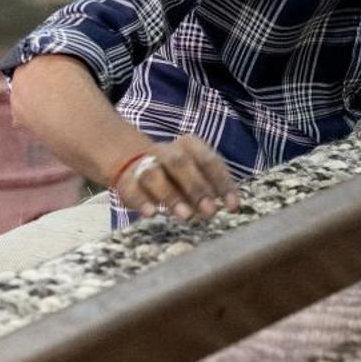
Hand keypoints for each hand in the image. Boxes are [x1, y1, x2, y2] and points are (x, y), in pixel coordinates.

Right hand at [114, 135, 239, 222]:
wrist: (134, 165)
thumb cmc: (177, 176)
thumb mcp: (196, 177)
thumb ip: (211, 189)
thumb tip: (231, 206)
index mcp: (189, 145)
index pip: (209, 161)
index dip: (222, 183)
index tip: (233, 206)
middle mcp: (166, 151)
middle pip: (180, 163)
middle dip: (197, 187)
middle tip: (210, 212)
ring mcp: (144, 164)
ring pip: (154, 175)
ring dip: (170, 195)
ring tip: (186, 216)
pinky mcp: (127, 181)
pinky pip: (131, 188)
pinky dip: (141, 201)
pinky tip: (151, 213)